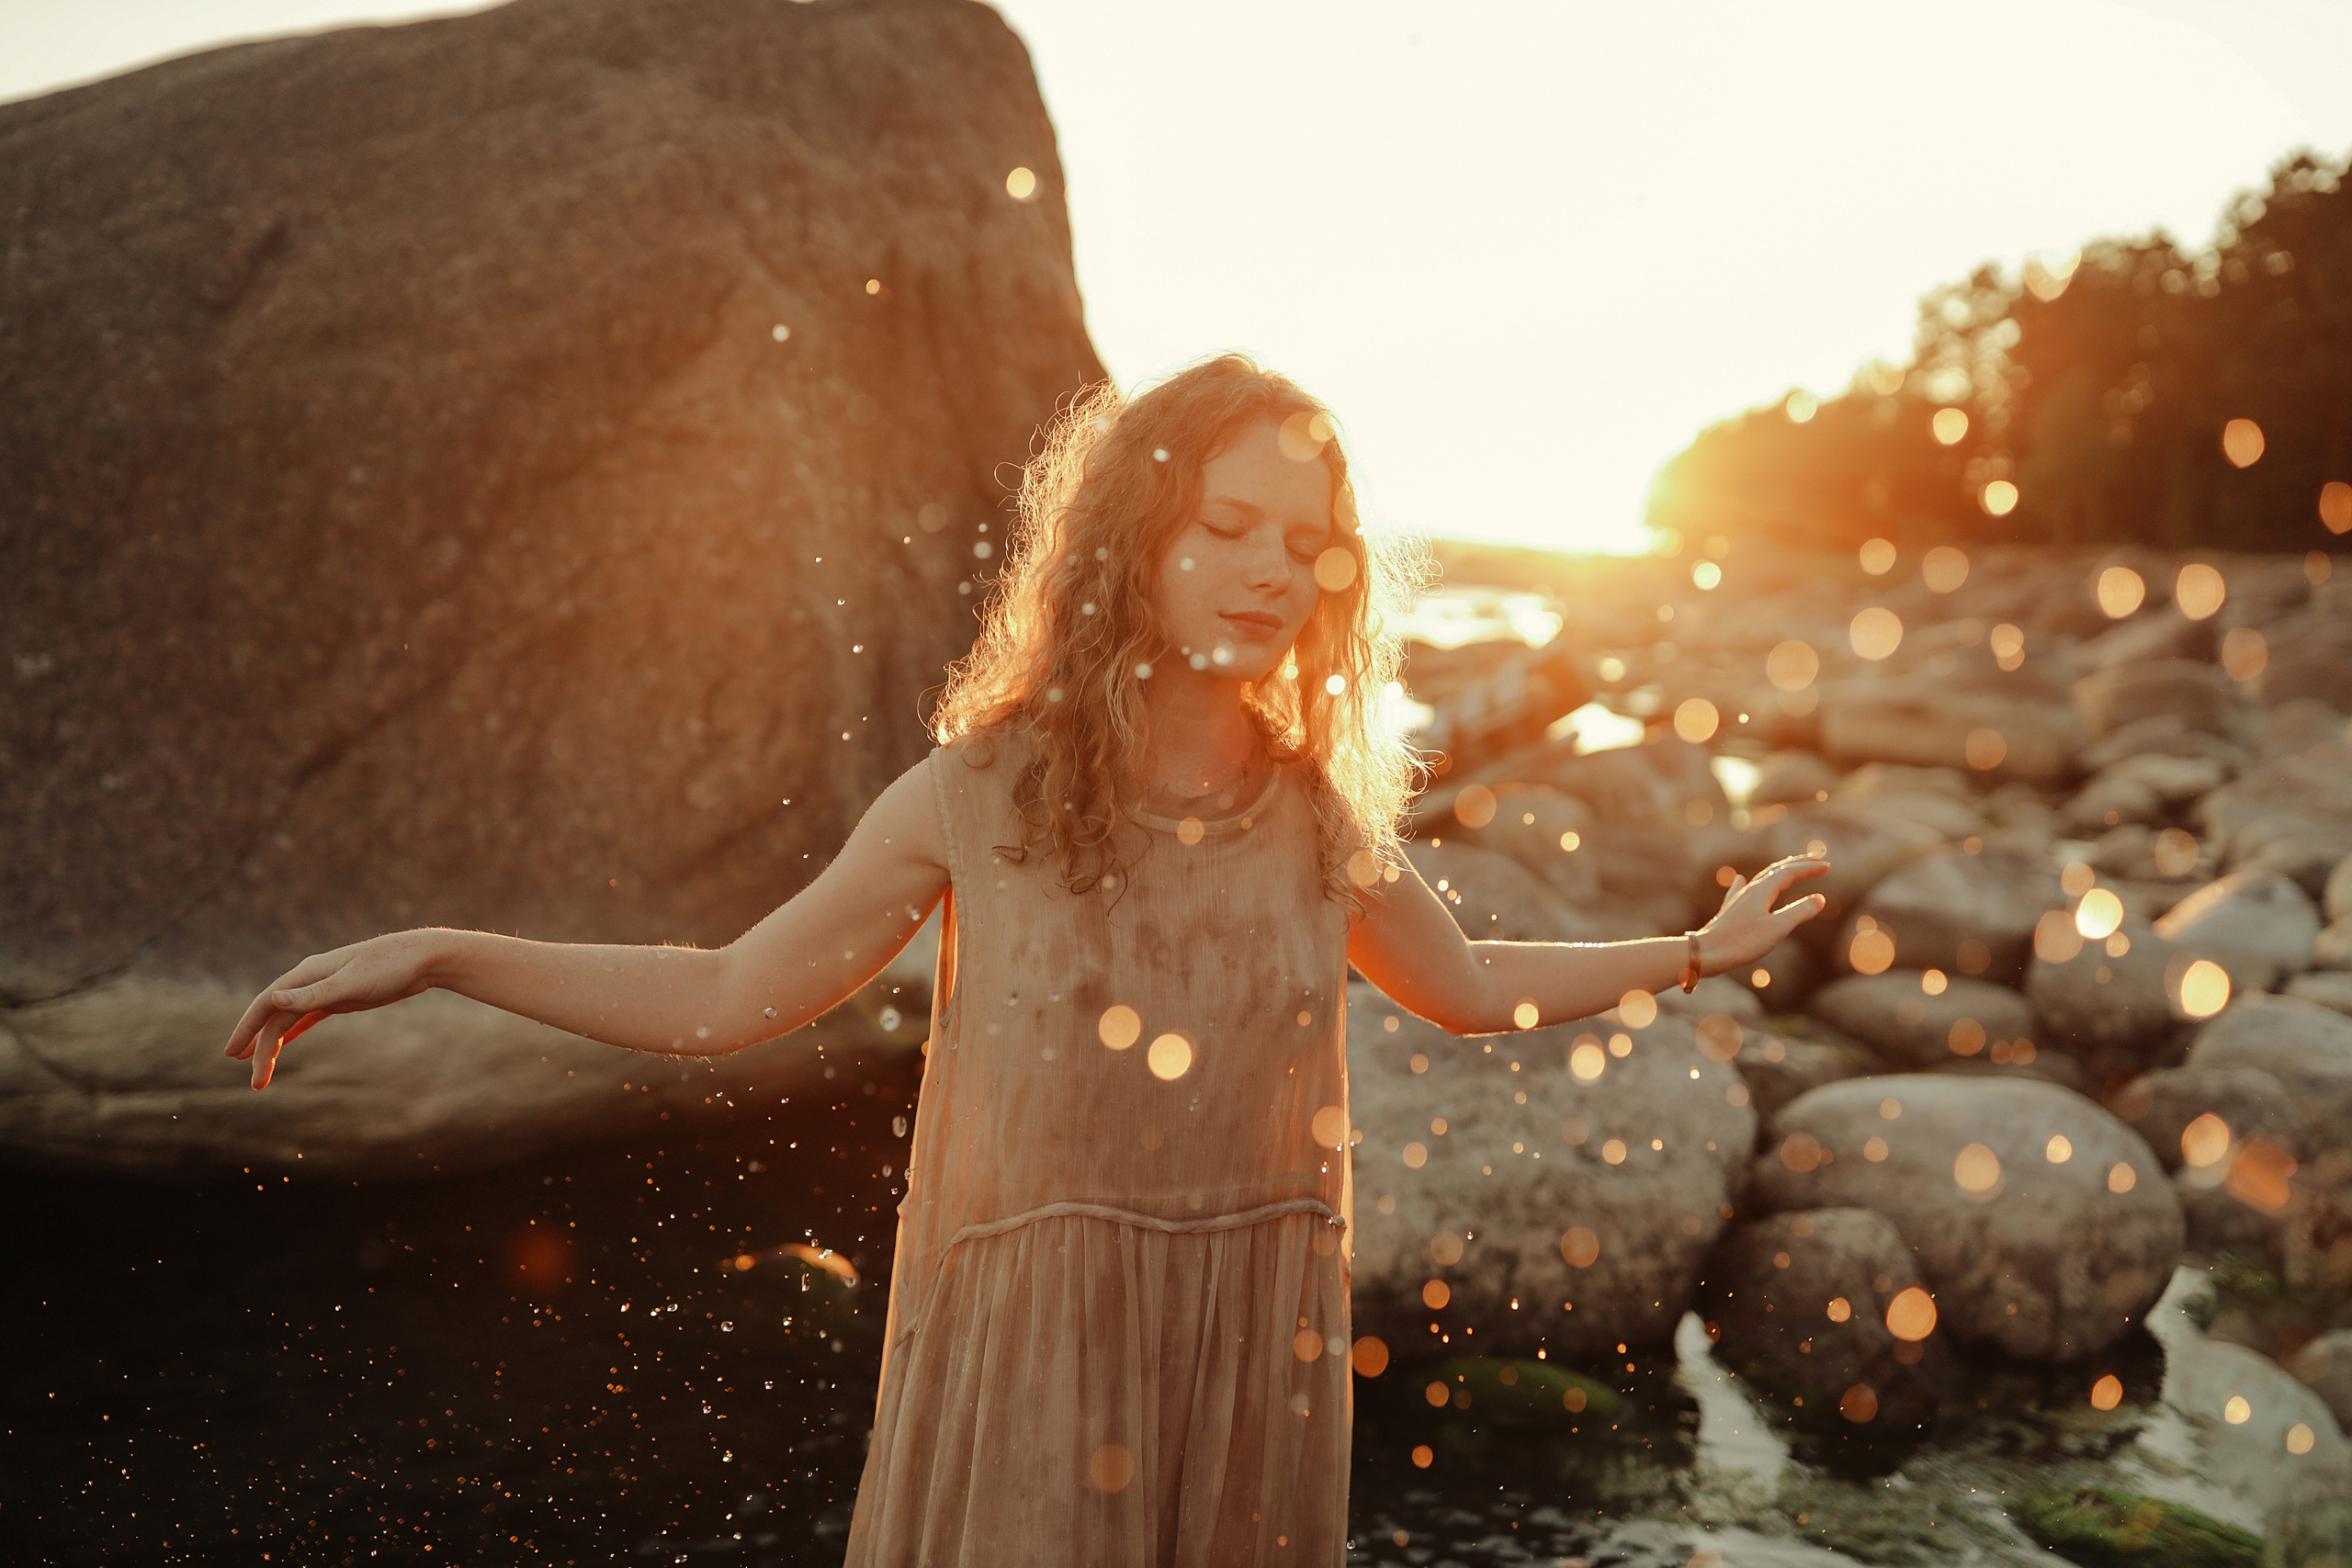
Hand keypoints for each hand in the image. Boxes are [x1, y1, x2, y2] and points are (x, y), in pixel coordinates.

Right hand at [222, 931, 443, 1089]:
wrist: (424, 959)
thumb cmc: (389, 967)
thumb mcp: (352, 983)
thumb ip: (314, 994)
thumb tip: (274, 998)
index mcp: (308, 973)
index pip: (267, 1003)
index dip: (246, 1027)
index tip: (231, 1052)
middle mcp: (311, 980)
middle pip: (276, 1016)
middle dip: (260, 1047)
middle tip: (253, 1080)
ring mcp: (326, 989)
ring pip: (290, 1020)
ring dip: (274, 1045)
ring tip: (261, 1074)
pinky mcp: (341, 998)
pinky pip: (308, 1017)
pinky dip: (293, 1033)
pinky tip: (283, 1047)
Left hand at [1697, 856, 1830, 976]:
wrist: (1707, 952)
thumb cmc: (1742, 942)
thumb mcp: (1777, 928)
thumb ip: (1799, 912)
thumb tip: (1820, 899)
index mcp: (1762, 891)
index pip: (1789, 872)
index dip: (1809, 868)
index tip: (1827, 866)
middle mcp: (1749, 890)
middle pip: (1776, 870)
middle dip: (1797, 864)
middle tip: (1816, 858)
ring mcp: (1738, 900)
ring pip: (1761, 879)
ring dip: (1779, 871)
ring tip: (1790, 867)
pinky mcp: (1730, 912)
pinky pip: (1742, 890)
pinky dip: (1749, 883)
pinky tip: (1741, 879)